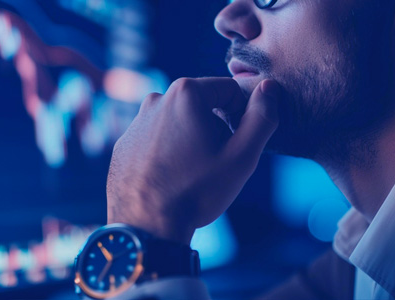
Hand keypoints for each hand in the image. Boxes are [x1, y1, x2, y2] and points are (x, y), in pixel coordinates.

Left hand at [107, 77, 281, 244]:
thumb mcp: (241, 156)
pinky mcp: (125, 143)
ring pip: (180, 122)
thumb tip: (270, 87)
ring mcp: (135, 122)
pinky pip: (157, 139)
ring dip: (192, 140)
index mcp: (185, 93)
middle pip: (203, 105)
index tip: (236, 146)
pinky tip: (171, 178)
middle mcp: (156, 99)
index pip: (230, 91)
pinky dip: (168, 152)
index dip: (242, 118)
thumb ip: (261, 117)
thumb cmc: (196, 191)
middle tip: (215, 164)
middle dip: (216, 129)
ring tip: (192, 173)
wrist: (146, 227)